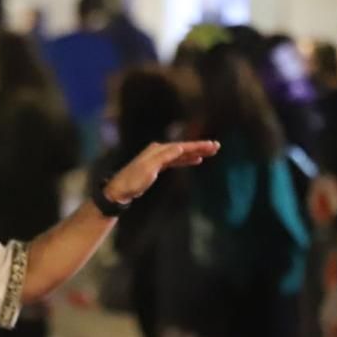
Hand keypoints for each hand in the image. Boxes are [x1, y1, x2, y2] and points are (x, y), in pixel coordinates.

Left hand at [103, 140, 219, 203]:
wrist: (120, 191)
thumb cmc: (134, 180)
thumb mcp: (150, 168)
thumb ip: (165, 156)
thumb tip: (180, 146)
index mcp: (158, 150)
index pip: (182, 146)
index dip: (198, 146)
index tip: (212, 145)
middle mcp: (159, 151)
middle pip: (183, 147)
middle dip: (200, 147)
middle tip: (216, 147)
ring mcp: (158, 158)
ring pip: (181, 153)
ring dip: (195, 153)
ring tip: (210, 152)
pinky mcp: (157, 166)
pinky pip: (176, 160)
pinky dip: (186, 159)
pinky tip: (194, 160)